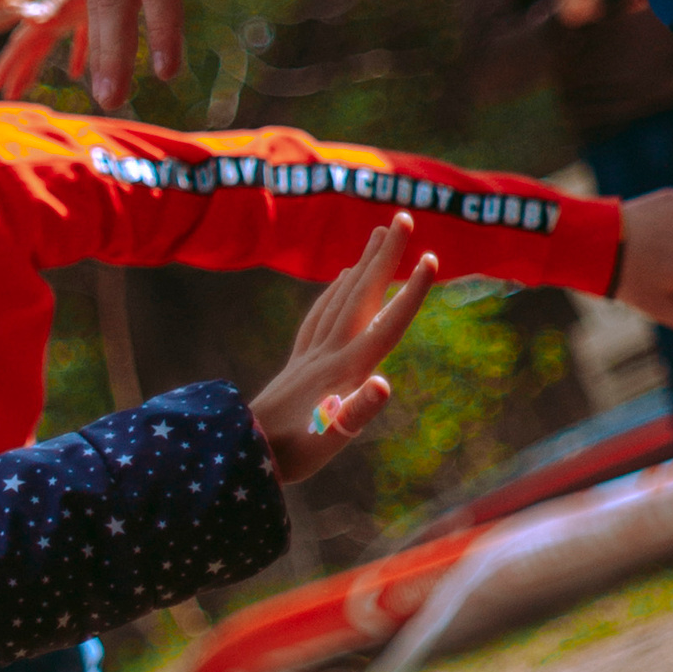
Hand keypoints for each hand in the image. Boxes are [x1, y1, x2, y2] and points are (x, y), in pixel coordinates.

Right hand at [0, 0, 98, 99]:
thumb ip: (58, 5)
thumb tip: (32, 25)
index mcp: (55, 9)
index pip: (25, 40)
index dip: (9, 63)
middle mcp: (61, 9)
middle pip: (34, 44)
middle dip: (19, 70)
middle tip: (6, 96)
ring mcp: (77, 8)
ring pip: (52, 42)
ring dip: (38, 64)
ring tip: (25, 88)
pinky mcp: (98, 6)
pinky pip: (83, 36)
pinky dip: (78, 55)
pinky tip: (79, 74)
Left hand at [249, 212, 436, 482]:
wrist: (240, 454)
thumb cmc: (291, 454)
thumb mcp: (328, 441)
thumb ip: (356, 413)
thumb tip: (384, 384)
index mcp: (344, 369)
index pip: (385, 323)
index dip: (411, 293)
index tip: (431, 257)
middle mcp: (328, 353)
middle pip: (362, 295)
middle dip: (385, 257)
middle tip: (404, 217)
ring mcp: (311, 354)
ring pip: (340, 298)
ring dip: (363, 266)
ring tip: (379, 236)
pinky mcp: (299, 362)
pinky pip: (320, 314)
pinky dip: (335, 291)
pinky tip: (342, 279)